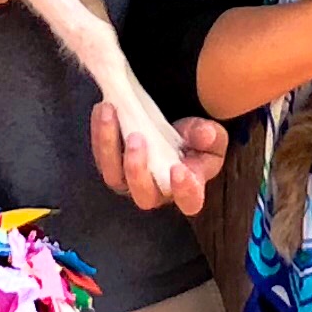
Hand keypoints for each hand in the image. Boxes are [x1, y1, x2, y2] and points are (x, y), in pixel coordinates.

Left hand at [94, 102, 228, 215]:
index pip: (189, 200)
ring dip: (109, 145)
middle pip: (143, 195)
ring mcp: (130, 180)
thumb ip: (210, 136)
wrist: (175, 128)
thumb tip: (206, 135)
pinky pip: (101, 154)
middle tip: (137, 138)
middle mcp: (156, 191)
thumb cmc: (197, 140)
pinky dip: (100, 131)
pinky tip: (103, 110)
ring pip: (114, 176)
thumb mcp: (211, 135)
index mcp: (188, 189)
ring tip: (110, 113)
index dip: (184, 190)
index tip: (179, 169)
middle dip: (137, 168)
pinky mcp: (112, 164)